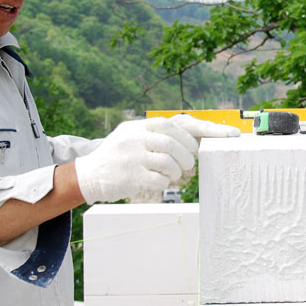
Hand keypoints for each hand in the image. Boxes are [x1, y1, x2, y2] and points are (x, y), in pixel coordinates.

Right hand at [74, 115, 238, 203]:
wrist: (88, 175)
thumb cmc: (119, 156)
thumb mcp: (133, 136)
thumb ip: (158, 134)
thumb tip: (196, 136)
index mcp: (139, 126)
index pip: (173, 123)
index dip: (198, 131)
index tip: (217, 139)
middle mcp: (135, 138)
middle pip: (172, 142)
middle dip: (187, 154)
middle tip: (191, 163)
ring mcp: (132, 158)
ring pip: (168, 161)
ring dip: (178, 170)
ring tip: (175, 174)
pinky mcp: (130, 177)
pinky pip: (159, 179)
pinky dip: (166, 182)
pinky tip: (161, 182)